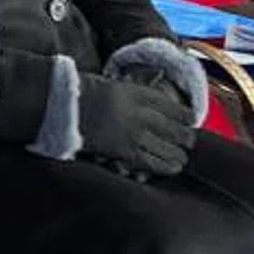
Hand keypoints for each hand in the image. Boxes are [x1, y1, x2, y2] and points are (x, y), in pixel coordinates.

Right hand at [76, 73, 193, 176]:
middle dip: (185, 137)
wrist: (63, 106)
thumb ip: (136, 96)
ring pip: (168, 148)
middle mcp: (140, 114)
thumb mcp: (116, 86)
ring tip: (183, 157)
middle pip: (175, 129)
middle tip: (189, 141)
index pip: (172, 107)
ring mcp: (134, 134)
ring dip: (179, 153)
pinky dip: (166, 166)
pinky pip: (152, 162)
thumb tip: (155, 101)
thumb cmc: (85, 94)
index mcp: (138, 94)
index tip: (191, 120)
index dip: (186, 115)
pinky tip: (174, 167)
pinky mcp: (124, 152)